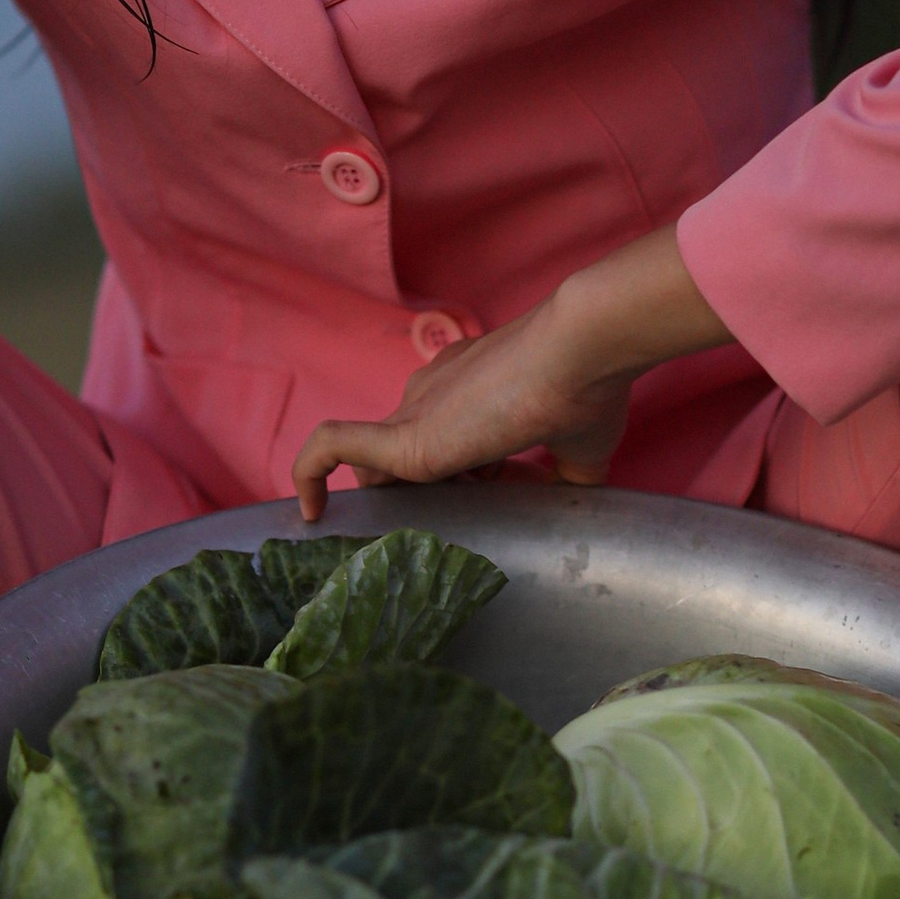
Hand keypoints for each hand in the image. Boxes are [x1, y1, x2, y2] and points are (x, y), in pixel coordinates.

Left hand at [291, 226, 728, 519]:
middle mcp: (431, 393)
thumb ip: (567, 480)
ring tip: (416, 548)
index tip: (495, 504)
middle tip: (465, 534)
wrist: (583, 350)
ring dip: (396, 506)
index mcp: (466, 389)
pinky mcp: (405, 436)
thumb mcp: (580, 448)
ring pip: (375, 465)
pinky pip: (331, 447)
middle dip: (429, 500)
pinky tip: (311, 515)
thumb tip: (572, 512)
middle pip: (402, 458)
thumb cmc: (588, 388)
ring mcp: (415, 409)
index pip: (441, 439)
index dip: (464, 481)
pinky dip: (311, 474)